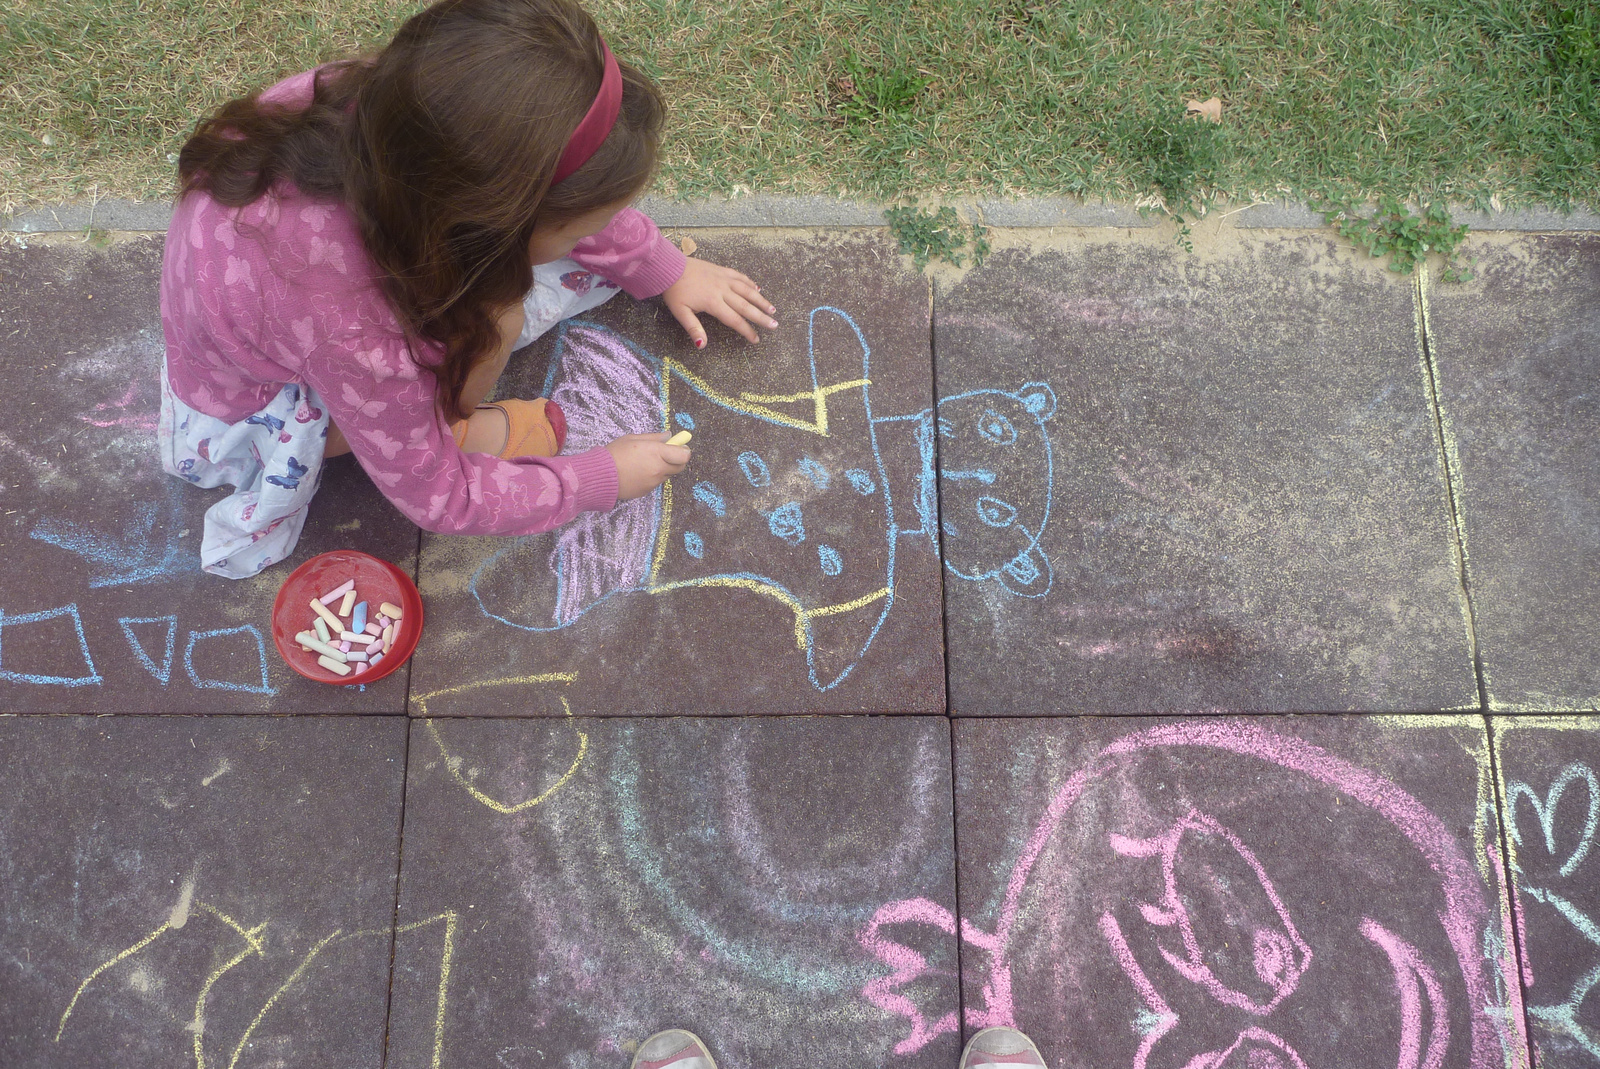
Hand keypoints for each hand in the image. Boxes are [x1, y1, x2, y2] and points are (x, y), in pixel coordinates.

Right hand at [604, 432, 690, 500]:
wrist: (600, 475)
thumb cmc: (615, 453)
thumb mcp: (633, 439)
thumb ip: (654, 438)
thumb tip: (669, 436)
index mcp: (657, 453)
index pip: (684, 455)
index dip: (684, 450)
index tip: (679, 446)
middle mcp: (658, 469)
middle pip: (680, 467)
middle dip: (677, 460)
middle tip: (666, 454)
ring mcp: (653, 482)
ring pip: (667, 475)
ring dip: (664, 469)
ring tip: (646, 462)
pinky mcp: (647, 491)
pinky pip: (656, 483)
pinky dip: (653, 477)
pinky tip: (638, 472)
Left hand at [661, 256, 778, 347]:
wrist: (670, 266)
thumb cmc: (674, 290)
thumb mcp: (680, 312)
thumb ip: (693, 328)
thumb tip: (701, 345)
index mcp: (713, 303)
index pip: (734, 320)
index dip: (746, 331)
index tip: (756, 339)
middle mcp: (723, 290)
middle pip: (746, 306)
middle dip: (761, 317)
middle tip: (774, 325)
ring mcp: (724, 279)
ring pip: (747, 290)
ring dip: (761, 300)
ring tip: (772, 309)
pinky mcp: (722, 270)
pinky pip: (740, 277)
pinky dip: (750, 283)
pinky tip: (758, 289)